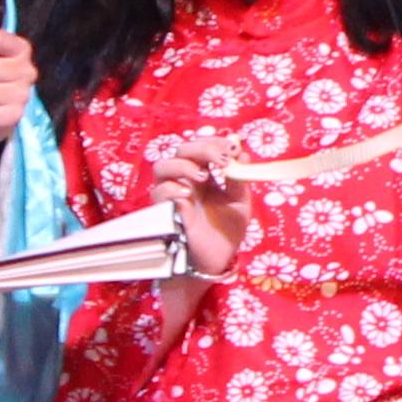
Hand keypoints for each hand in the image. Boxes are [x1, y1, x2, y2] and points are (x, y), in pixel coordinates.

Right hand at [144, 133, 255, 280]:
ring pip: (162, 166)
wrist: (218, 259)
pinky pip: (158, 193)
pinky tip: (188, 195)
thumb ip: (239, 178)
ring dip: (183, 165)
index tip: (232, 147)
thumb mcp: (240, 202)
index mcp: (204, 172)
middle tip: (222, 160)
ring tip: (203, 176)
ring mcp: (173, 194)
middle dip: (202, 149)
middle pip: (182, 149)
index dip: (215, 142)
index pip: (202, 145)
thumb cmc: (227, 229)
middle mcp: (185, 179)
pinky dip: (171, 189)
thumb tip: (242, 153)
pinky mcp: (165, 212)